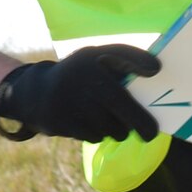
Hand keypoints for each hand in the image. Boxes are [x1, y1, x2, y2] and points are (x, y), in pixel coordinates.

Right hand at [0, 46, 161, 141]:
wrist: (35, 94)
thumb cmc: (79, 76)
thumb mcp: (95, 59)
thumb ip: (123, 61)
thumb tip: (156, 71)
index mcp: (93, 58)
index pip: (121, 55)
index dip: (138, 62)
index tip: (155, 71)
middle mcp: (83, 77)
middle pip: (124, 107)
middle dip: (142, 124)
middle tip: (151, 133)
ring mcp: (73, 102)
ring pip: (113, 128)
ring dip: (117, 128)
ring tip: (106, 117)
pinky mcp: (63, 122)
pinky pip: (95, 136)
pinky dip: (98, 133)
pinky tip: (87, 122)